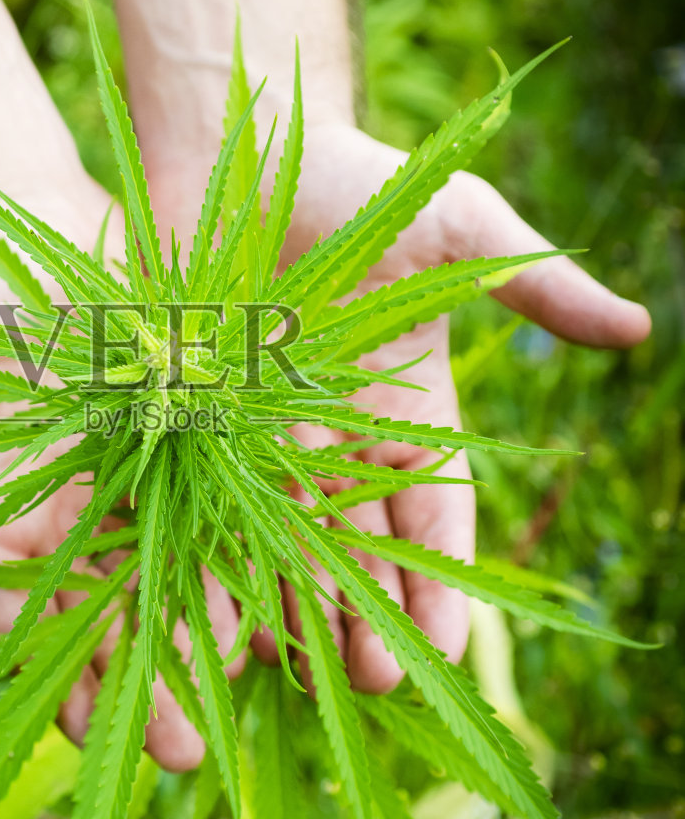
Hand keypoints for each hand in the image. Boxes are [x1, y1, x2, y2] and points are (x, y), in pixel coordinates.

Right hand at [0, 199, 217, 770]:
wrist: (28, 214)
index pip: (13, 614)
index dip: (45, 674)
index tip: (81, 734)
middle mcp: (58, 511)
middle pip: (99, 612)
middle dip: (140, 679)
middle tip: (179, 749)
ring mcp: (122, 481)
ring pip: (164, 573)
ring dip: (196, 630)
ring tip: (234, 685)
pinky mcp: (182, 440)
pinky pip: (217, 505)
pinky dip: (242, 551)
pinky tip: (279, 598)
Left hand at [149, 120, 650, 693]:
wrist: (237, 137)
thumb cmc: (358, 177)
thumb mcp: (457, 223)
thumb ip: (533, 282)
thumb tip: (636, 329)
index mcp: (406, 412)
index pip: (432, 516)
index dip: (440, 580)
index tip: (444, 643)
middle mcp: (334, 439)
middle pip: (353, 549)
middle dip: (364, 616)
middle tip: (364, 680)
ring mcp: (254, 435)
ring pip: (273, 542)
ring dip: (283, 606)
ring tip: (283, 666)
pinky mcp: (182, 419)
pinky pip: (192, 502)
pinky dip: (200, 553)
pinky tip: (200, 607)